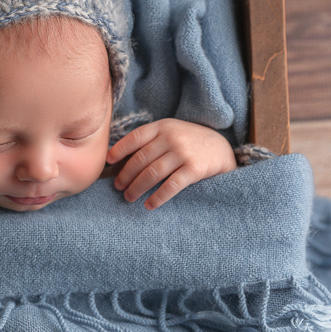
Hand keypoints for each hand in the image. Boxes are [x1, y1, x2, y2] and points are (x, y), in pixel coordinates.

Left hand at [107, 119, 236, 209]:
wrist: (222, 148)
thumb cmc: (189, 142)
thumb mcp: (171, 132)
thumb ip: (151, 140)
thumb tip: (120, 158)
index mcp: (163, 126)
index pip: (135, 137)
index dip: (120, 150)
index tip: (108, 162)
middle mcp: (171, 137)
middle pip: (141, 159)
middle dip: (126, 175)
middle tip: (118, 186)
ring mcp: (183, 152)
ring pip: (152, 173)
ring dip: (137, 187)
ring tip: (129, 197)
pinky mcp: (194, 169)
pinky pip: (171, 186)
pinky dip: (157, 197)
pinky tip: (149, 205)